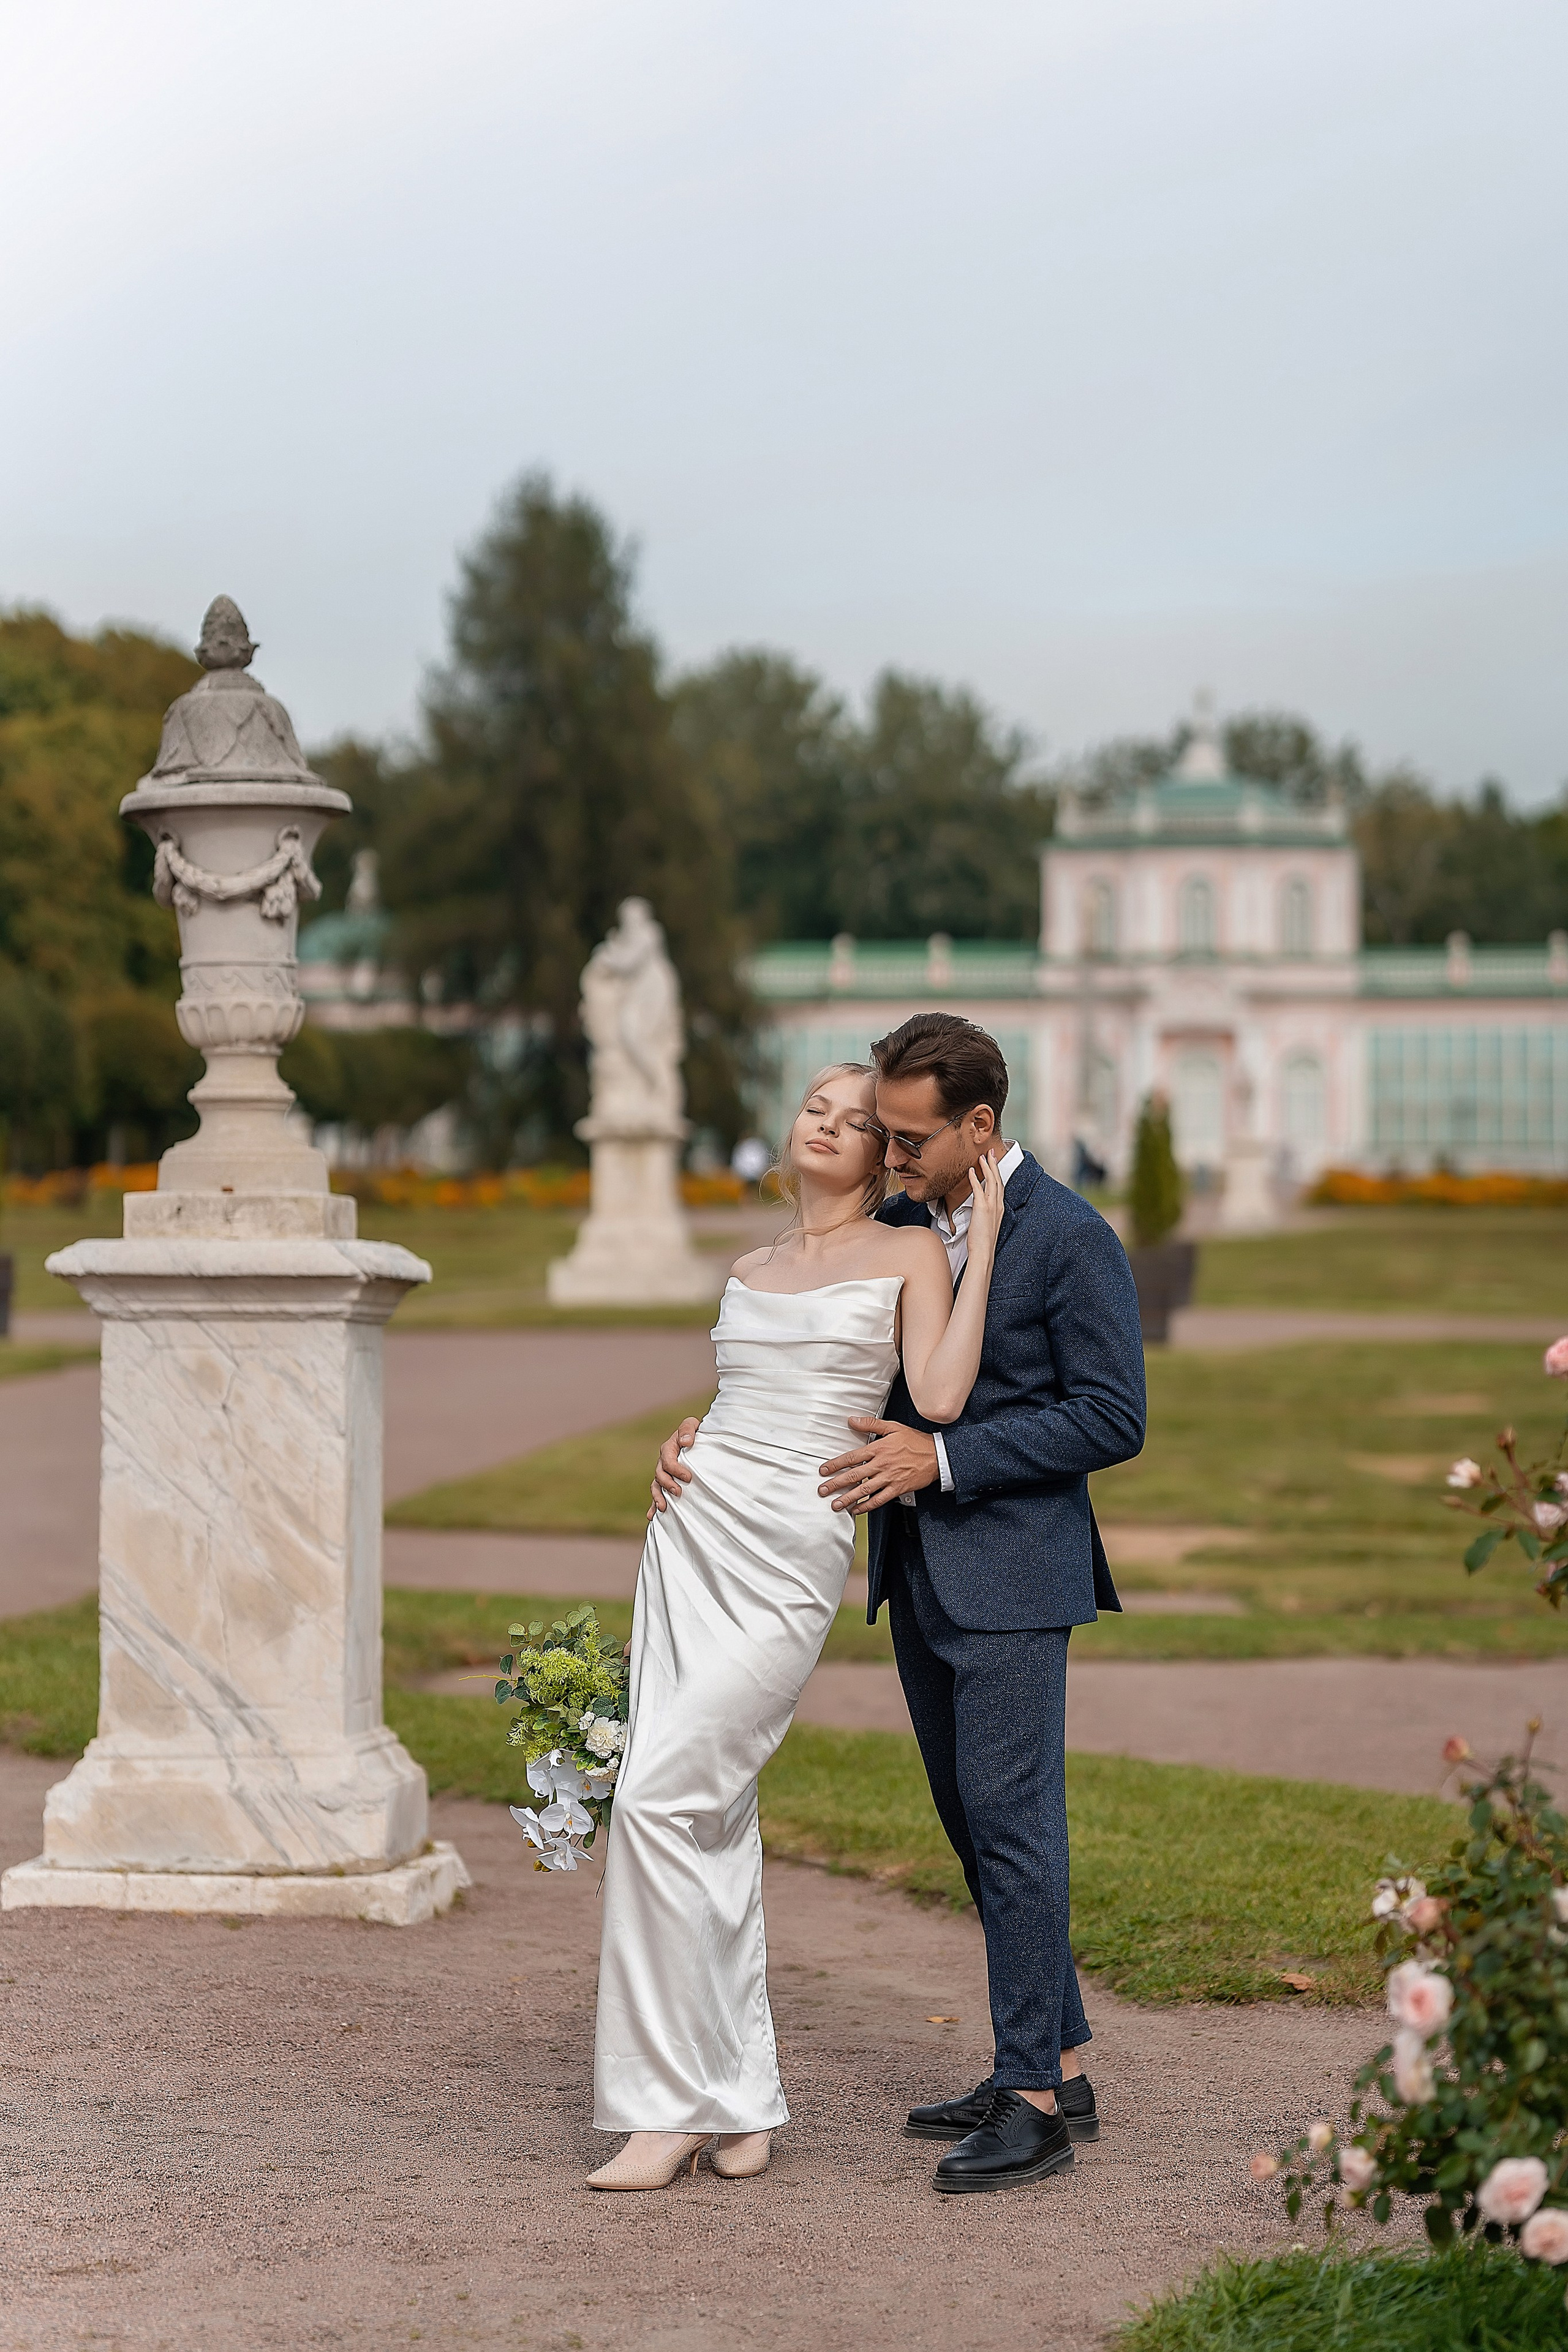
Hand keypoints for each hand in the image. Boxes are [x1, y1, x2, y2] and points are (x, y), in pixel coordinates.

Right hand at [648, 1417, 700, 1518]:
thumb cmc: (696, 1432)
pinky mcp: (666, 1482)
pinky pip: (657, 1494)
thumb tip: (686, 1441)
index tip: (689, 1477)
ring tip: (663, 1508)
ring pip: (655, 1486)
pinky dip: (653, 1505)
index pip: (668, 1461)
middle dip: (667, 1485)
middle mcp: (663, 1462)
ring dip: (658, 1497)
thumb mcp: (692, 1425)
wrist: (698, 1440)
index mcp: (668, 1448)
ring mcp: (663, 1473)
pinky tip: (651, 1516)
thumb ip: (687, 1429)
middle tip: (678, 1492)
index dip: (676, 1469)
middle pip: (659, 1475)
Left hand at [818, 1417, 939, 1513]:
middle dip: (836, 1484)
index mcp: (878, 1449)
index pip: (851, 1457)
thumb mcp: (893, 1427)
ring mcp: (889, 1478)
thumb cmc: (916, 1441)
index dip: (835, 1464)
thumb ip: (871, 1424)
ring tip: (835, 1504)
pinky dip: (866, 1506)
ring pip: (864, 1490)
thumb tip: (852, 1420)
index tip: (824, 1470)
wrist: (936, 1455)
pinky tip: (857, 1510)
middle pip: (854, 1475)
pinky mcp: (897, 1489)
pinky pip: (879, 1500)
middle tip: (823, 1490)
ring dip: (848, 1498)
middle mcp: (881, 1464)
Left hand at [964, 1148, 1005, 1264]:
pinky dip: (975, 1178)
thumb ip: (984, 1213)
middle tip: (991, 1153)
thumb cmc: (983, 1241)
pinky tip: (971, 1170)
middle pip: (998, 1179)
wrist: (983, 1251)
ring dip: (987, 1167)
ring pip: (991, 1181)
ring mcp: (991, 1205)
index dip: (997, 1173)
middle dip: (995, 1164)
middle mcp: (998, 1205)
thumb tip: (978, 1208)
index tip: (993, 1163)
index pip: (999, 1186)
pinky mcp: (982, 1208)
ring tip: (983, 1157)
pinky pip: (979, 1189)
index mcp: (1000, 1208)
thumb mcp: (985, 1223)